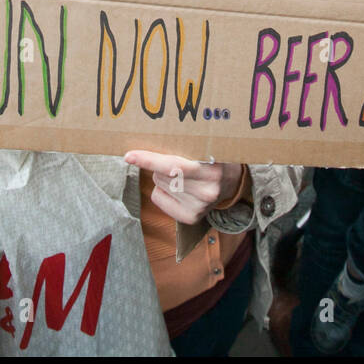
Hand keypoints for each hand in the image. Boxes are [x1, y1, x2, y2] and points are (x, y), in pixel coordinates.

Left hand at [124, 151, 243, 224]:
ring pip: (159, 184)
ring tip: (184, 175)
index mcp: (212, 169)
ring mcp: (199, 206)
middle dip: (162, 164)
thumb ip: (183, 146)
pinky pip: (159, 198)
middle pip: (162, 174)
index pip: (173, 165)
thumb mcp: (205, 147)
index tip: (129, 156)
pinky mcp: (192, 218)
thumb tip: (148, 147)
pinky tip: (179, 189)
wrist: (233, 182)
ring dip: (164, 177)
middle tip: (180, 162)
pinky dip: (163, 191)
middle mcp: (207, 190)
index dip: (149, 159)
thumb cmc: (213, 159)